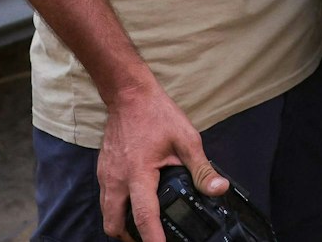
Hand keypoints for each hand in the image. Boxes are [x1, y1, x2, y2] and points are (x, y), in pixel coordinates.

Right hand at [98, 82, 226, 241]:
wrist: (128, 95)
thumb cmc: (157, 115)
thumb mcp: (186, 139)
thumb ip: (201, 169)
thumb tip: (219, 189)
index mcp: (138, 174)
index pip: (144, 217)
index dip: (153, 238)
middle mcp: (116, 179)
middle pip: (114, 225)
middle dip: (131, 239)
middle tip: (151, 240)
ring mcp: (105, 176)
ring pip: (107, 215)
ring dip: (121, 226)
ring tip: (143, 230)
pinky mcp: (102, 171)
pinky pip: (105, 201)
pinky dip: (116, 211)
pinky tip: (134, 206)